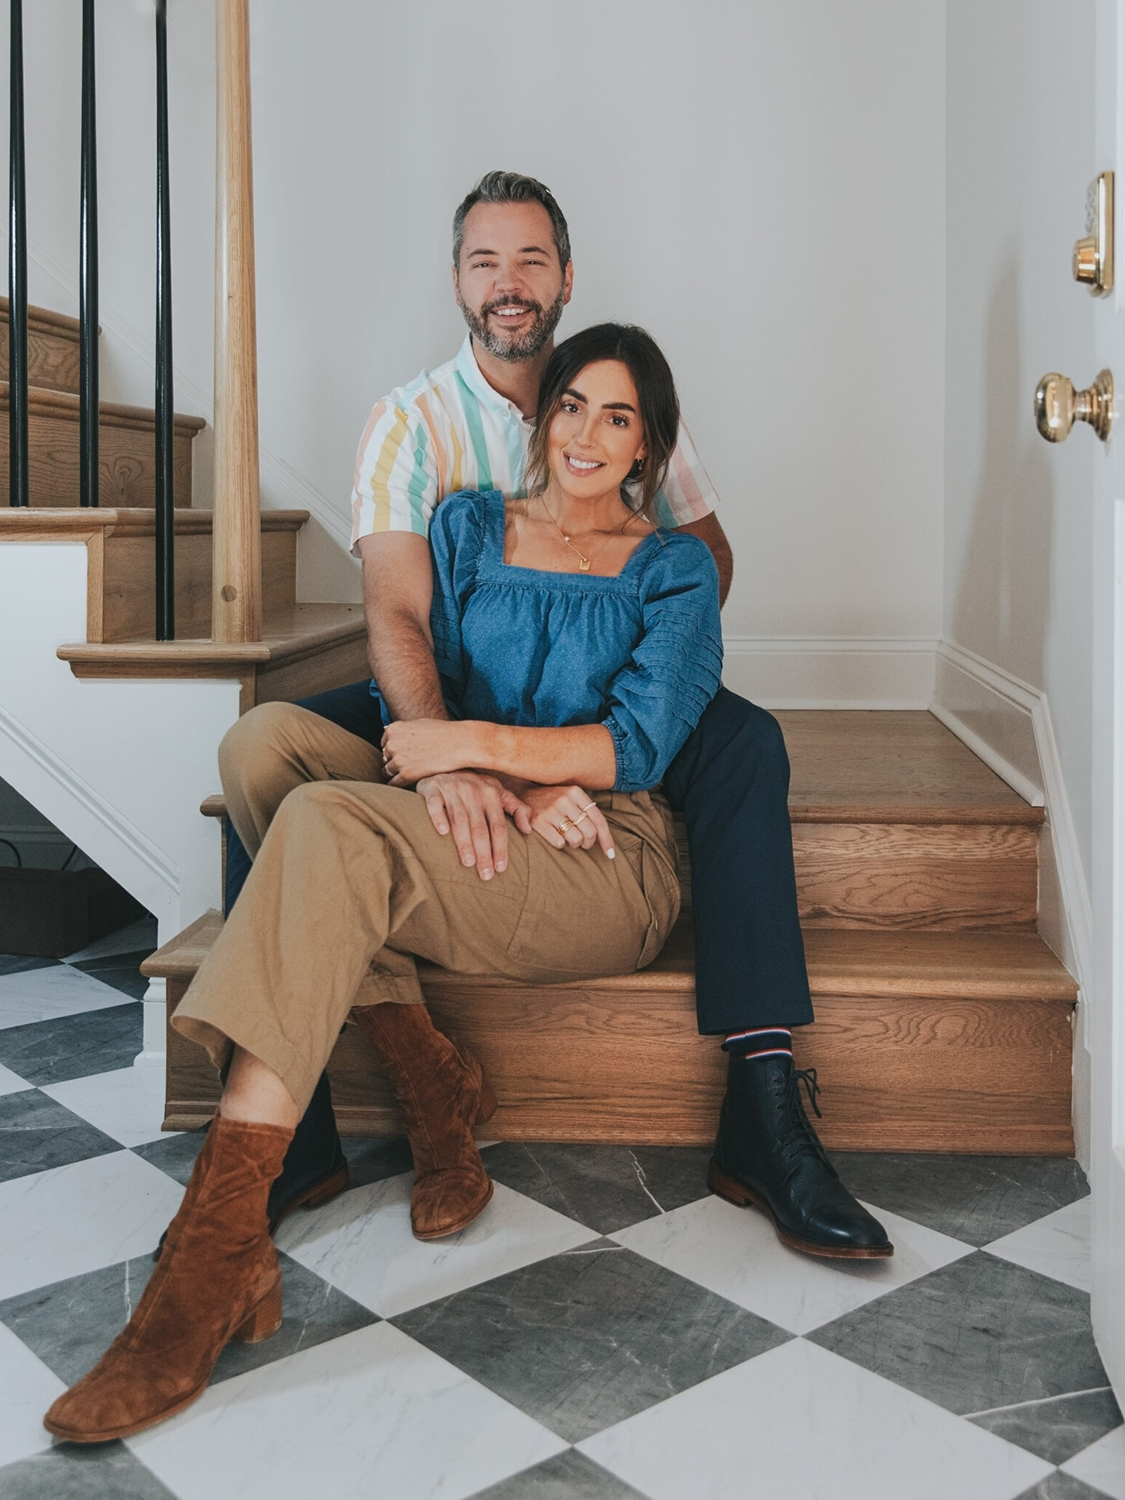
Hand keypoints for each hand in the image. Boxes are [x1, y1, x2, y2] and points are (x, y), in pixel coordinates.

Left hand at [381, 720, 477, 784]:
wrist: (459, 743)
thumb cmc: (443, 732)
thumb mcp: (418, 724)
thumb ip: (403, 730)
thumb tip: (390, 734)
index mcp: (393, 729)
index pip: (385, 743)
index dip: (396, 749)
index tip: (406, 753)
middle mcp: (392, 744)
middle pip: (386, 757)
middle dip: (395, 760)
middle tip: (410, 764)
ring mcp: (398, 760)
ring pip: (388, 771)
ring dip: (397, 772)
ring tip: (411, 773)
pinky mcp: (406, 774)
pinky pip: (393, 783)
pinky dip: (399, 784)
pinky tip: (409, 782)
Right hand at [415, 771, 530, 880]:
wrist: (445, 765)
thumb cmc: (475, 787)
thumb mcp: (498, 792)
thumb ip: (516, 808)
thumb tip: (527, 830)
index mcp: (491, 793)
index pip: (498, 826)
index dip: (500, 848)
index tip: (500, 869)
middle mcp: (473, 790)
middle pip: (480, 827)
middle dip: (484, 852)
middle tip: (485, 874)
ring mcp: (452, 788)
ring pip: (460, 819)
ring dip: (464, 842)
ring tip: (467, 863)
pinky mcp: (432, 788)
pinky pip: (435, 804)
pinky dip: (438, 817)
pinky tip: (442, 832)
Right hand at [523, 785, 614, 858]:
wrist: (523, 794)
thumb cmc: (553, 800)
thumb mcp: (571, 797)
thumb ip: (586, 811)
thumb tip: (604, 837)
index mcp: (576, 792)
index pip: (598, 819)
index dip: (606, 839)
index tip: (610, 854)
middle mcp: (564, 799)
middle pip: (590, 832)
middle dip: (588, 842)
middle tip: (583, 843)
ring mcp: (550, 810)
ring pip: (576, 839)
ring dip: (574, 844)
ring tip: (569, 839)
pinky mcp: (538, 821)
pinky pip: (559, 843)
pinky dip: (560, 844)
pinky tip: (556, 837)